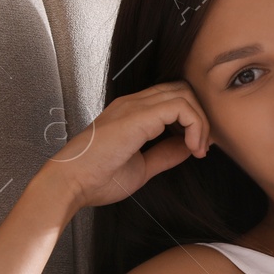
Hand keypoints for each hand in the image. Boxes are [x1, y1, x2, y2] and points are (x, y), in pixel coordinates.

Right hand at [37, 81, 211, 209]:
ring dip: (201, 122)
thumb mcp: (142, 167)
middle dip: (201, 116)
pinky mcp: (137, 115)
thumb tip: (188, 147)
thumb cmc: (97, 179)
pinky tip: (192, 148)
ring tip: (198, 149)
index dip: (193, 120)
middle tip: (202, 147)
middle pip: (182, 90)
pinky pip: (180, 106)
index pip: (172, 98)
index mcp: (131, 113)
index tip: (198, 148)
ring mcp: (134, 106)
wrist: (71, 183)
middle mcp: (133, 103)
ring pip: (184, 93)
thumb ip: (165, 154)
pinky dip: (195, 125)